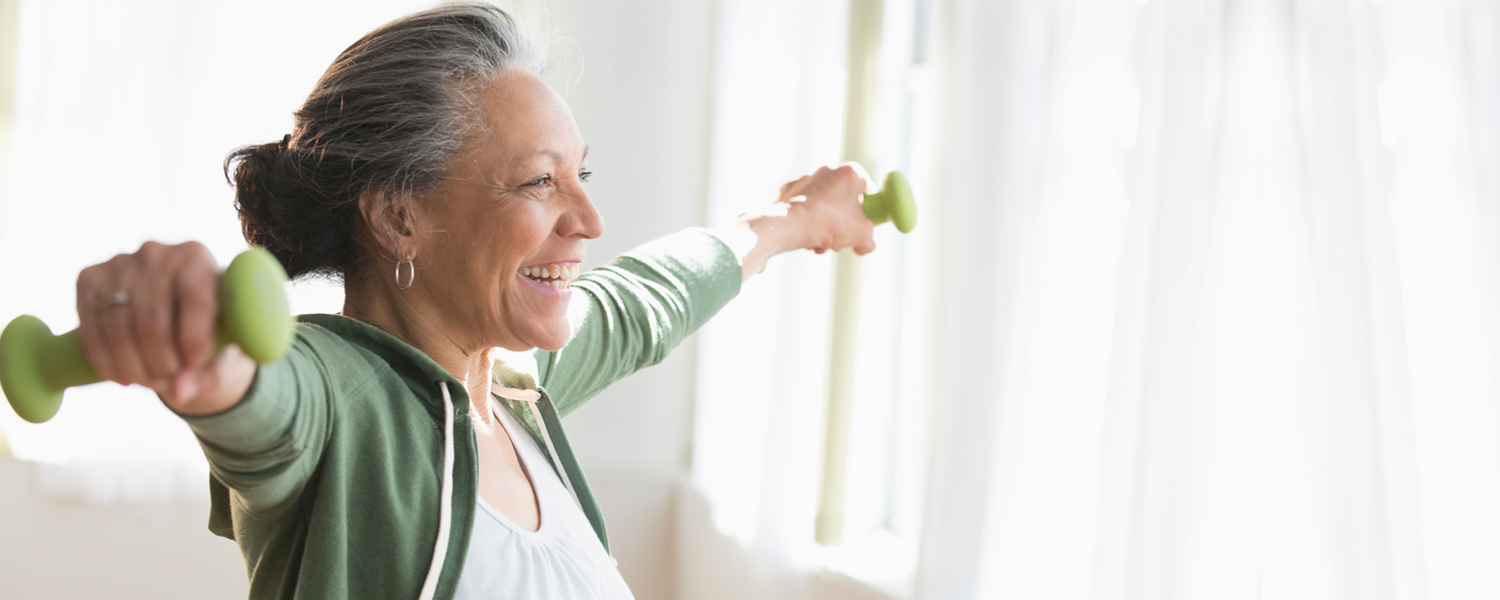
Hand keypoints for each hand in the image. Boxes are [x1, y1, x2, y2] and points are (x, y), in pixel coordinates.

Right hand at [75, 241, 256, 414]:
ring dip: (133, 366)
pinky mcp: (90, 278)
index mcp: (199, 258)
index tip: (194, 365)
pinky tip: (123, 377)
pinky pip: (91, 327)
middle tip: (170, 381)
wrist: (176, 310)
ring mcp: (119, 263)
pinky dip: (105, 361)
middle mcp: (158, 253)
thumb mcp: (222, 348)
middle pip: (151, 317)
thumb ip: (208, 372)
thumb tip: (178, 392)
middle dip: (161, 361)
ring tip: (151, 382)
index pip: (195, 296)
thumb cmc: (211, 328)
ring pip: (118, 326)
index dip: (194, 337)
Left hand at [773, 163, 876, 255]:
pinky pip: (802, 207)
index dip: (867, 207)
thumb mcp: (862, 235)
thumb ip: (869, 240)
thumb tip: (864, 246)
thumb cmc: (832, 224)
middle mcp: (827, 170)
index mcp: (849, 173)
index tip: (863, 222)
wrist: (791, 224)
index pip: (865, 188)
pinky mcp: (787, 190)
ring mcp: (805, 179)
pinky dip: (805, 221)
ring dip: (824, 227)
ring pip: (821, 206)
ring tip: (820, 246)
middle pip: (841, 201)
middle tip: (839, 242)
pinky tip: (805, 238)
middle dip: (842, 224)